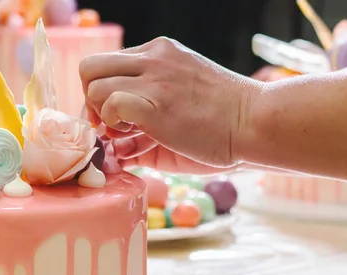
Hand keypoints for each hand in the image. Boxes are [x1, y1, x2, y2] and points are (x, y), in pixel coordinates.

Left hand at [80, 37, 259, 168]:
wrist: (257, 123)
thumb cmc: (224, 123)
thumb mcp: (179, 107)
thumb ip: (145, 119)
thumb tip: (116, 149)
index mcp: (159, 54)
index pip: (106, 65)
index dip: (102, 95)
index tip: (115, 120)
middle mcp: (152, 58)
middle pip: (90, 68)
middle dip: (91, 102)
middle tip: (112, 126)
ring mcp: (154, 77)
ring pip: (93, 85)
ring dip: (102, 116)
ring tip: (127, 134)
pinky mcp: (156, 102)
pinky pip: (110, 103)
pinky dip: (112, 124)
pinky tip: (134, 137)